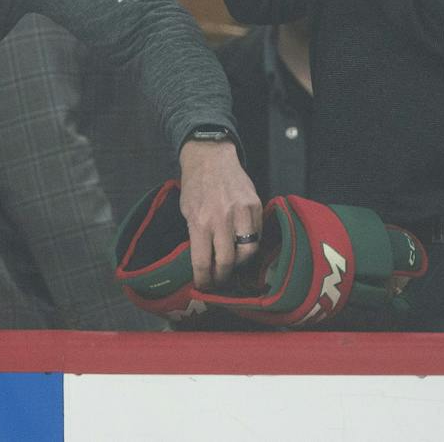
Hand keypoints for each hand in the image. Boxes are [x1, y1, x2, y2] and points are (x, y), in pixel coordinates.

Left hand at [177, 139, 261, 288]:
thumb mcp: (186, 210)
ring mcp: (241, 212)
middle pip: (228, 262)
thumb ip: (196, 234)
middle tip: (219, 280)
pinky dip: (250, 243)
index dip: (204, 279)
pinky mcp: (256, 206)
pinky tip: (242, 245)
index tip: (203, 287)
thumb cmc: (195, 185)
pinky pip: (258, 234)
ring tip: (232, 265)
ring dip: (240, 263)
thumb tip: (203, 260)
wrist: (211, 157)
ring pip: (248, 252)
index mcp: (200, 221)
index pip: (203, 261)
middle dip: (223, 276)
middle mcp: (222, 219)